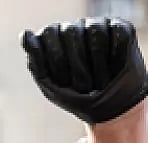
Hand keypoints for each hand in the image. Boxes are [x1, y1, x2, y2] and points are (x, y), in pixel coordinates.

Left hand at [22, 18, 147, 124]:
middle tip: (85, 85)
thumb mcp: (50, 86)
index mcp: (55, 38)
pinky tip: (116, 66)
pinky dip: (116, 56)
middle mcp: (76, 28)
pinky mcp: (122, 30)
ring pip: (95, 31)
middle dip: (78, 66)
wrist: (109, 112)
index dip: (57, 61)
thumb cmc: (77, 98)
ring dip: (98, 64)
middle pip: (71, 31)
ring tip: (102, 79)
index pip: (50, 33)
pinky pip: (118, 34)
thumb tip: (25, 34)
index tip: (64, 81)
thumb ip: (36, 61)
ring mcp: (99, 26)